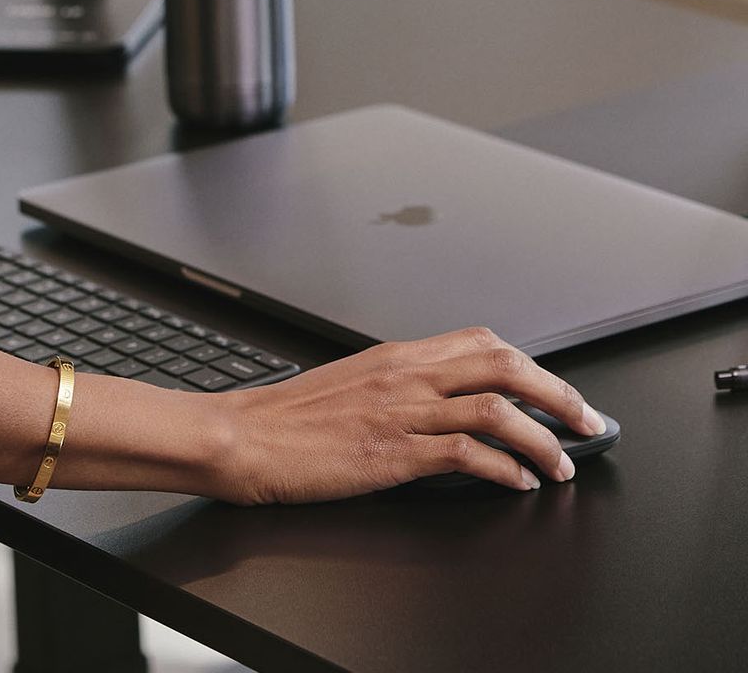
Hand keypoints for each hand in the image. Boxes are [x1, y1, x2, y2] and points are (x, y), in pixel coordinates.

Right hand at [207, 326, 605, 503]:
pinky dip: (504, 469)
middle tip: (584, 421)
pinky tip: (517, 483)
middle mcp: (404, 375)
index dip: (532, 366)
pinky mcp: (393, 453)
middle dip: (556, 394)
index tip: (556, 392)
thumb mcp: (350, 385)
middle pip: (502, 364)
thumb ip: (398, 386)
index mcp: (395, 356)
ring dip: (542, 439)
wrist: (243, 437)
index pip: (482, 342)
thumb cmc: (288, 418)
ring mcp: (401, 413)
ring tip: (560, 464)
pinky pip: (466, 455)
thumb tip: (443, 403)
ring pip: (495, 408)